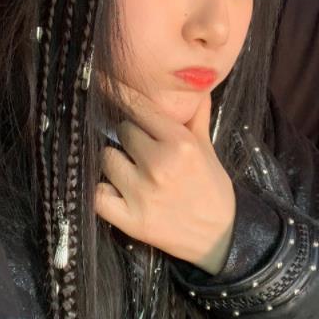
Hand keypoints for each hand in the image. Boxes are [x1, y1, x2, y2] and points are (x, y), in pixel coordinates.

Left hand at [94, 77, 235, 274]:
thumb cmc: (212, 189)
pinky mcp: (130, 220)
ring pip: (106, 159)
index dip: (119, 94)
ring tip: (130, 170)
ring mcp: (142, 193)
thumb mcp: (207, 148)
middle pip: (121, 131)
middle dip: (128, 137)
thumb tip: (195, 84)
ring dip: (114, 162)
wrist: (220, 238)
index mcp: (179, 143)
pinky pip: (98, 195)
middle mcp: (159, 164)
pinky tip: (113, 190)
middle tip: (140, 148)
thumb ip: (196, 115)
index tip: (101, 80)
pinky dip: (102, 191)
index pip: (138, 107)